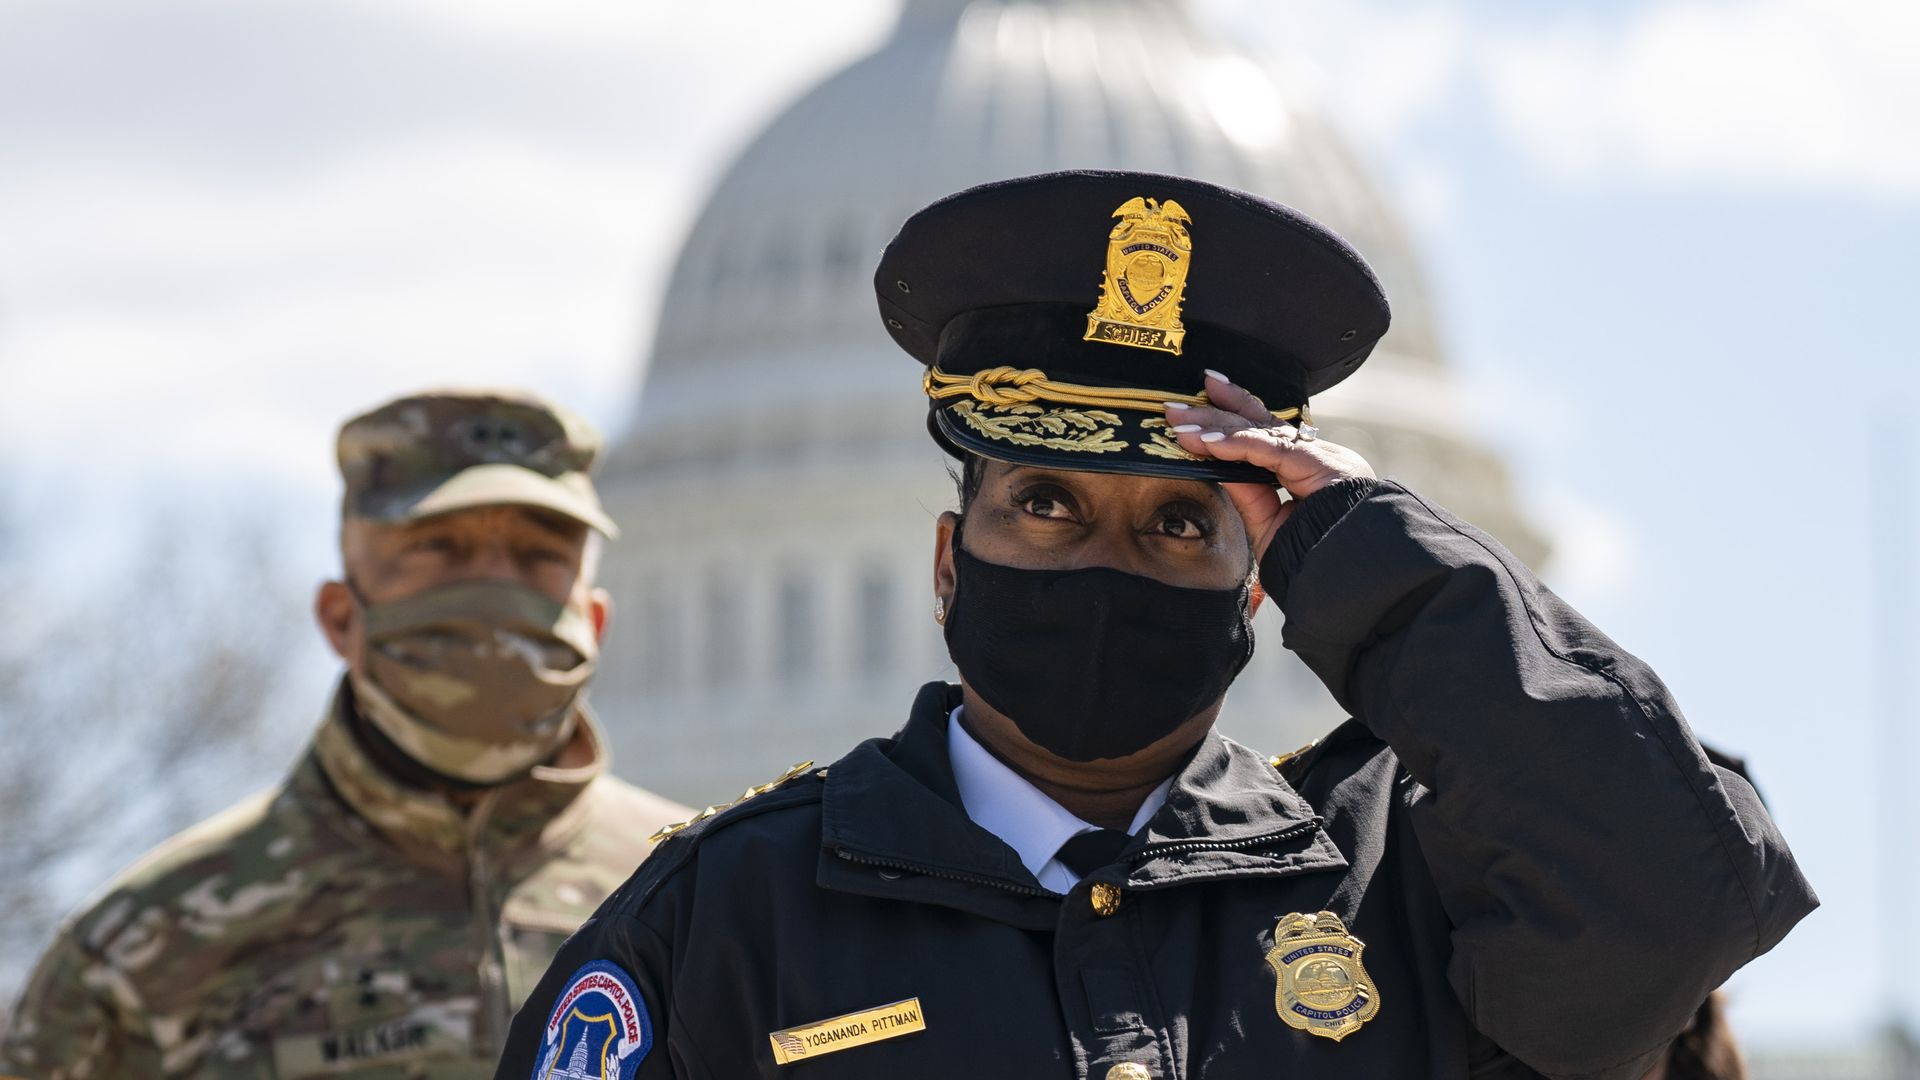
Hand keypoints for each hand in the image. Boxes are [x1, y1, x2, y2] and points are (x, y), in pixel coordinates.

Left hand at [1167, 371, 1375, 559]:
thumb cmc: (1316, 556)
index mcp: (1305, 467)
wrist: (1351, 572)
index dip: (1232, 415)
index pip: (1264, 432)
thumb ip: (1248, 494)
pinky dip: (1237, 443)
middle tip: (1176, 406)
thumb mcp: (1269, 523)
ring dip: (1217, 424)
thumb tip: (1216, 466)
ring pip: (1261, 429)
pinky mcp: (1320, 463)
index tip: (1197, 409)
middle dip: (1216, 411)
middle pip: (1259, 420)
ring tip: (1181, 423)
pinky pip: (1271, 448)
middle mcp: (1313, 454)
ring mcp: (1319, 455)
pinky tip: (1208, 442)